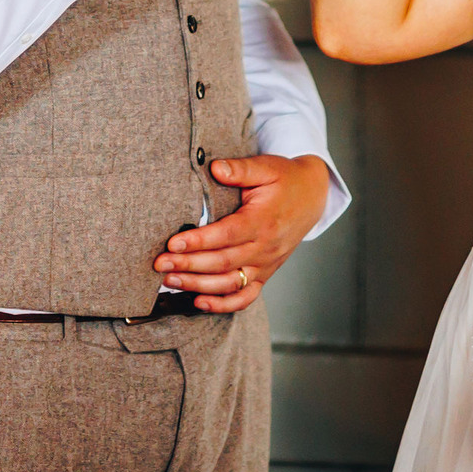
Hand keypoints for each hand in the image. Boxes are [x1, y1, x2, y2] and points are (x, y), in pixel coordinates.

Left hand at [157, 154, 331, 311]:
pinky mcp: (265, 274)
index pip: (227, 235)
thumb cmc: (285, 180)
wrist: (313, 197)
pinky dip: (223, 304)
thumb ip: (240, 169)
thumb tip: (215, 168)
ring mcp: (266, 264)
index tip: (172, 243)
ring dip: (198, 285)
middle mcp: (265, 247)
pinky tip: (200, 302)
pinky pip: (245, 297)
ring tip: (170, 280)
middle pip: (223, 263)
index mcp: (263, 220)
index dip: (199, 241)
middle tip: (160, 264)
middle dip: (189, 265)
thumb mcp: (266, 166)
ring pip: (230, 283)